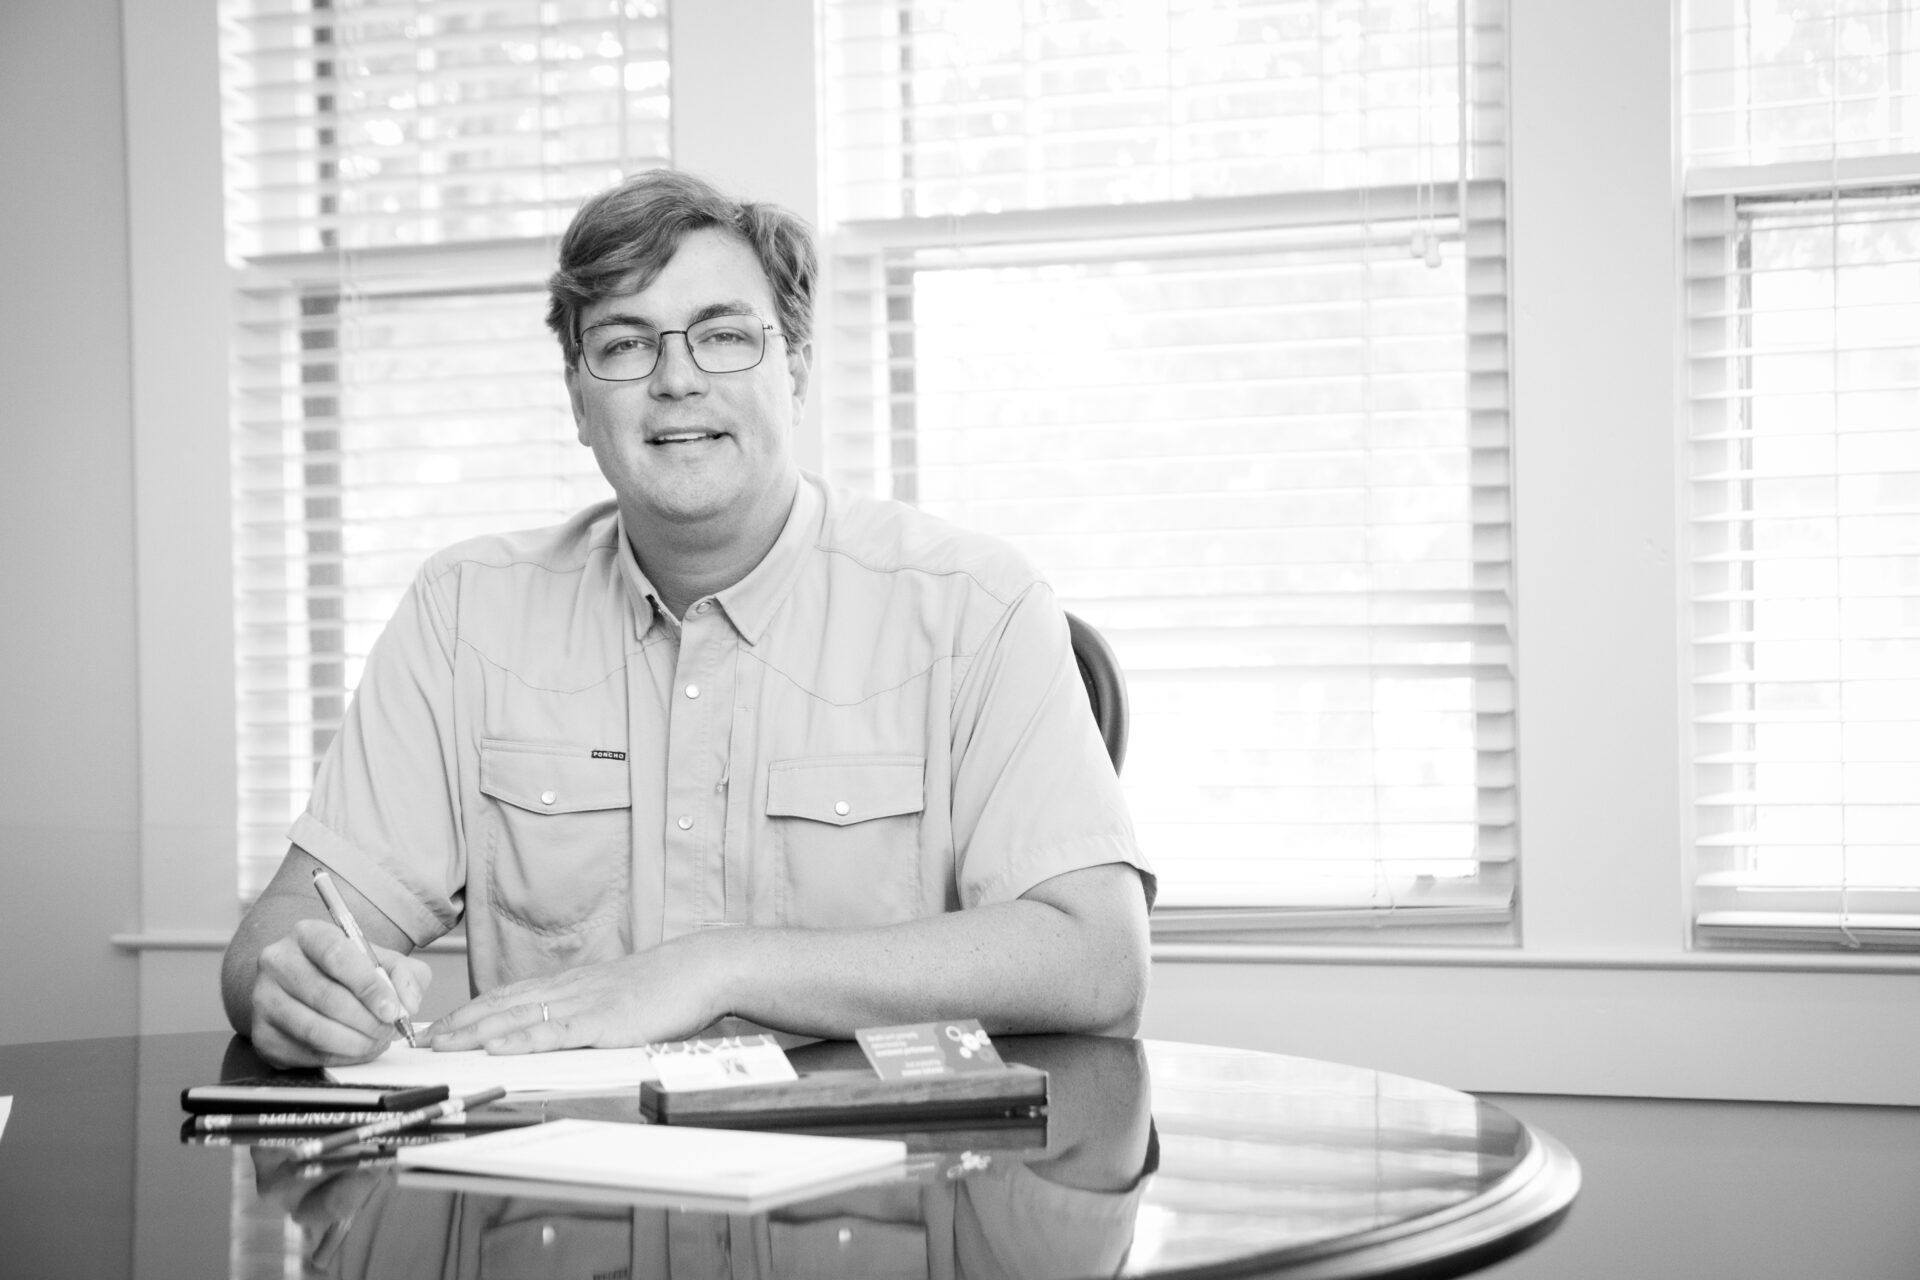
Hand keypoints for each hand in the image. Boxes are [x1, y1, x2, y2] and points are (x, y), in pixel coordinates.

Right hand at [248, 918, 430, 1066]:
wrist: (310, 987)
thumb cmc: (349, 972)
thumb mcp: (384, 961)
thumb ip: (405, 975)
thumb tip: (407, 1003)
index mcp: (308, 934)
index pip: (337, 955)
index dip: (368, 986)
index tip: (392, 1009)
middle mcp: (277, 962)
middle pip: (325, 996)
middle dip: (366, 1020)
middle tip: (389, 1030)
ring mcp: (264, 999)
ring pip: (313, 1029)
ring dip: (354, 1042)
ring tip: (377, 1041)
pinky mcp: (262, 1034)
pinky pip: (305, 1053)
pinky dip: (339, 1057)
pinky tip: (357, 1050)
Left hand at [425, 933, 728, 1053]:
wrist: (700, 969)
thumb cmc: (665, 985)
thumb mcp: (616, 993)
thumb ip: (585, 1008)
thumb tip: (559, 1026)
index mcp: (570, 985)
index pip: (508, 996)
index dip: (469, 1011)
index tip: (439, 1026)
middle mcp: (569, 990)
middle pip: (502, 1005)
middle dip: (459, 1024)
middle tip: (423, 1039)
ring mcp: (585, 1005)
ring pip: (520, 1018)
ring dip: (476, 1033)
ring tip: (443, 1044)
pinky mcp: (605, 1022)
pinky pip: (557, 1033)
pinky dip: (524, 1041)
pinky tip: (499, 1048)